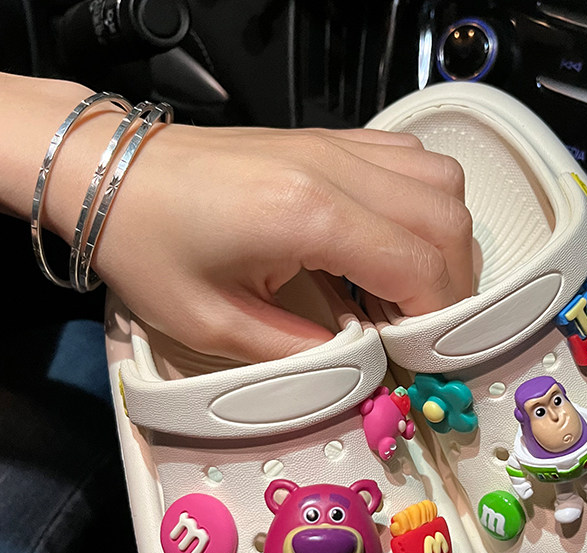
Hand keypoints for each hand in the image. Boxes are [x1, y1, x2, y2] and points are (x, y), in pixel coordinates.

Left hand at [90, 121, 473, 362]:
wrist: (112, 172)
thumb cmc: (148, 246)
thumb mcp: (214, 325)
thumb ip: (300, 352)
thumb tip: (363, 360)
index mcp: (308, 214)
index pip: (419, 264)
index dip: (438, 317)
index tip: (423, 353)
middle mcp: (336, 168)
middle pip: (448, 221)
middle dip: (456, 285)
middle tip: (427, 328)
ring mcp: (337, 145)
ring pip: (442, 184)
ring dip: (446, 242)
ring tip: (415, 286)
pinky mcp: (331, 140)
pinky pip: (411, 161)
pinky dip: (425, 206)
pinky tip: (394, 239)